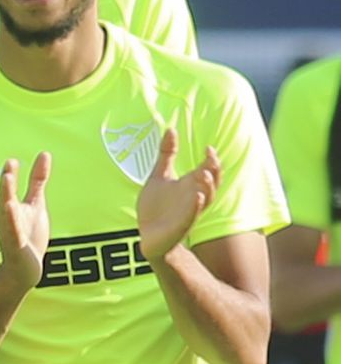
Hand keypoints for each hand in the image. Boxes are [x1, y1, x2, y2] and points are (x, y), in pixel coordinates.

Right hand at [0, 153, 51, 290]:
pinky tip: (12, 217)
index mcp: (10, 206)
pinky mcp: (16, 248)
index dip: (11, 175)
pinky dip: (12, 228)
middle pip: (5, 199)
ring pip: (8, 218)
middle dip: (6, 186)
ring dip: (7, 206)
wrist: (24, 269)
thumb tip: (44, 155)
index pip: (9, 188)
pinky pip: (14, 236)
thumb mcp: (36, 203)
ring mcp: (10, 233)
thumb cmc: (28, 234)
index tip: (13, 161)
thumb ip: (37, 180)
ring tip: (8, 196)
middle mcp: (6, 218)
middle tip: (8, 169)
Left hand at [137, 128, 219, 261]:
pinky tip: (196, 196)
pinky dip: (195, 206)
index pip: (208, 170)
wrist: (148, 235)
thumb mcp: (160, 175)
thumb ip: (167, 154)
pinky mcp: (180, 225)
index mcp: (190, 185)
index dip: (211, 160)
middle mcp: (193, 197)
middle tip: (211, 157)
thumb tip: (171, 128)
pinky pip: (191, 215)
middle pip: (211, 183)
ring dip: (207, 187)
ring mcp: (188, 212)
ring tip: (205, 174)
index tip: (209, 148)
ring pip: (205, 199)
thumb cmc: (156, 207)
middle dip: (213, 171)